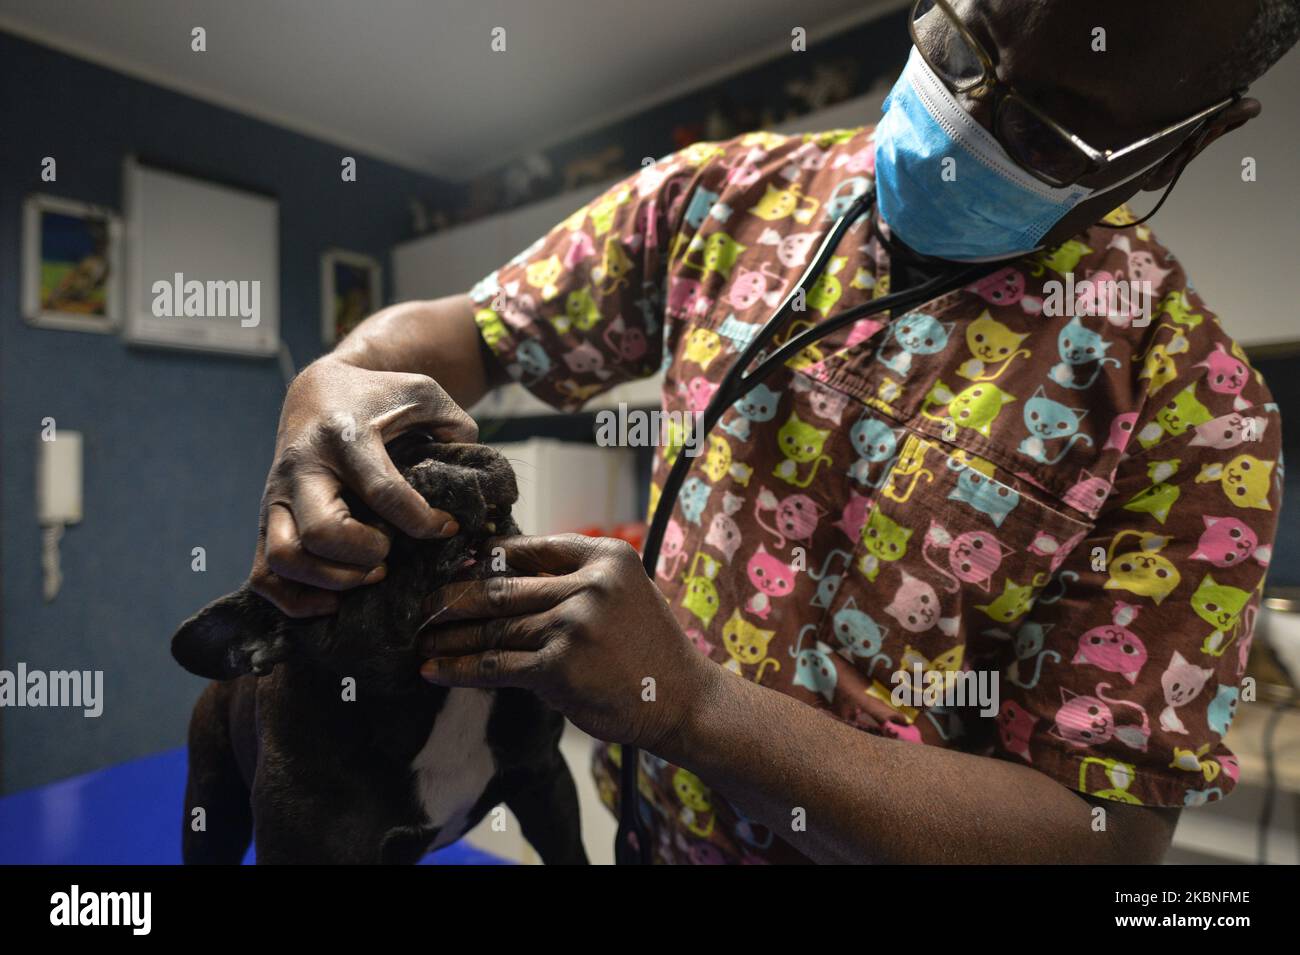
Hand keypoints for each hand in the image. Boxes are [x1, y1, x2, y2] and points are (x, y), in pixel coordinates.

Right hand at [251, 356, 477, 616]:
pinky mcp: (266, 519)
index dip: (422, 521)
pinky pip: (264, 575)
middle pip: (323, 532)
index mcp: (345, 437)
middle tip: (390, 554)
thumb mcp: (422, 392)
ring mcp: (276, 497)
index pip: (383, 492)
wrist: (316, 391)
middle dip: (366, 555)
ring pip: (284, 559)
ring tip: (369, 575)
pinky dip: (296, 600)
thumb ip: (455, 425)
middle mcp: (303, 469)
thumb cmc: (377, 396)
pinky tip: (336, 600)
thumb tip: (475, 479)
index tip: (448, 528)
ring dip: (332, 580)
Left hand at [418, 534, 717, 750]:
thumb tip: (498, 567)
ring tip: (420, 638)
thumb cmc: (645, 645)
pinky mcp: (559, 668)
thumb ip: (572, 577)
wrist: (681, 698)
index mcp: (604, 556)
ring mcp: (573, 625)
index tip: (453, 567)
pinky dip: (459, 669)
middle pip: (501, 586)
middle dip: (453, 597)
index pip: (527, 549)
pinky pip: (496, 666)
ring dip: (449, 635)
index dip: (483, 559)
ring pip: (493, 627)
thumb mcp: (622, 591)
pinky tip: (434, 669)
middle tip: (419, 603)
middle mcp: (589, 584)